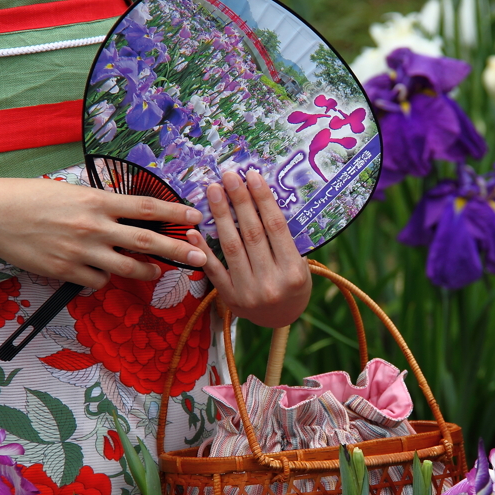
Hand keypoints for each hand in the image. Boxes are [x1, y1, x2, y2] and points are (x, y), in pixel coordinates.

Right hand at [0, 176, 208, 288]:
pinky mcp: (66, 271)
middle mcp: (94, 226)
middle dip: (177, 250)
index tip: (196, 217)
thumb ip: (103, 205)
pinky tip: (100, 272)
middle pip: (147, 242)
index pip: (147, 207)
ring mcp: (81, 251)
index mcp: (97, 200)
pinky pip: (98, 281)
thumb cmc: (31, 197)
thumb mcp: (73, 192)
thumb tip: (133, 216)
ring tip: (156, 271)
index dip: (175, 213)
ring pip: (128, 268)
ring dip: (147, 271)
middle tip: (200, 257)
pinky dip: (104, 279)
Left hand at [186, 170, 310, 326]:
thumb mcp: (300, 264)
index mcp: (293, 272)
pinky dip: (203, 249)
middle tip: (228, 176)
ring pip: (232, 246)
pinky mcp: (230, 298)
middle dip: (239, 201)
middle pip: (252, 233)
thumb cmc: (293, 284)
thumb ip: (284, 239)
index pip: (276, 227)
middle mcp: (271, 283)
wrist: (282, 319)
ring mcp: (248, 292)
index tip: (252, 176)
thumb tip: (262, 199)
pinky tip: (194, 229)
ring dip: (220, 215)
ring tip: (212, 191)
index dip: (263, 199)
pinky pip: (213, 269)